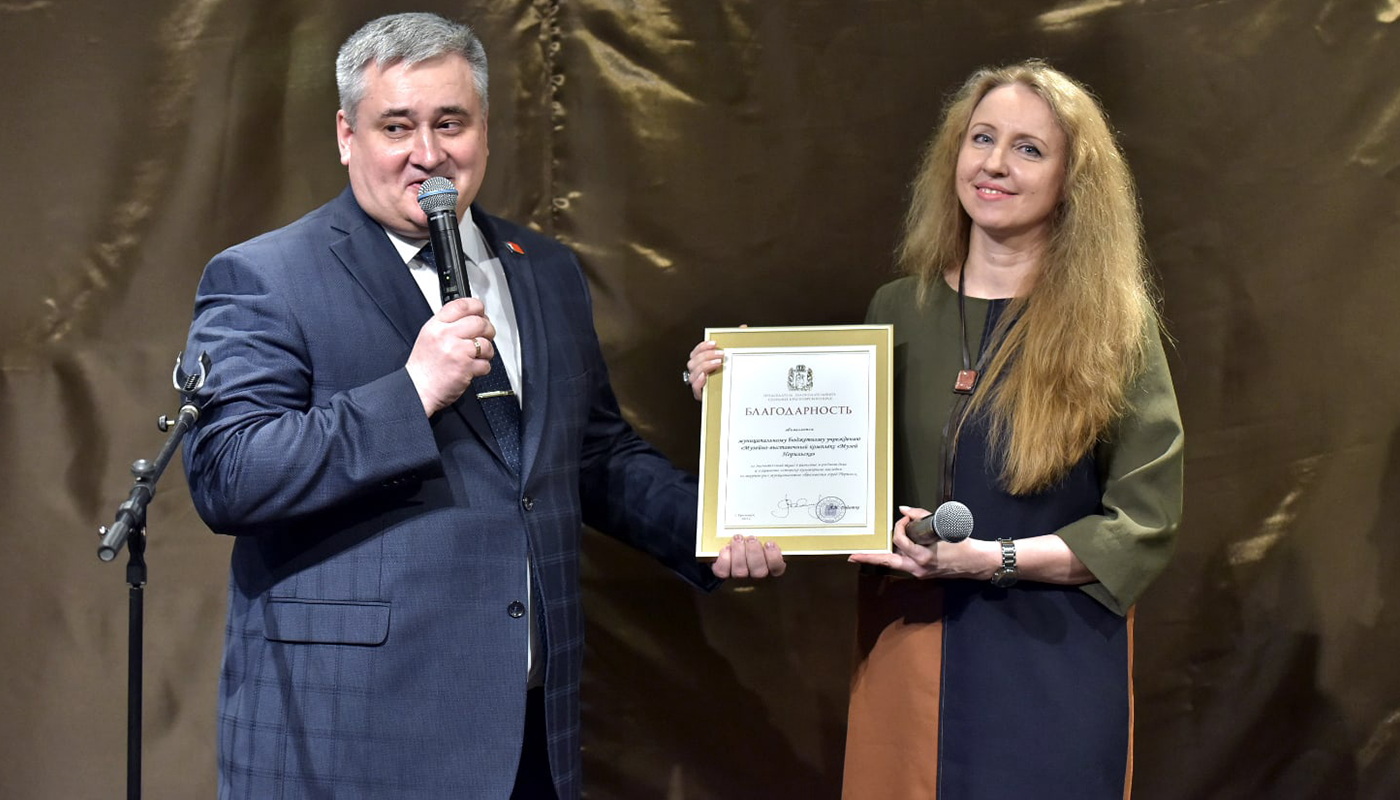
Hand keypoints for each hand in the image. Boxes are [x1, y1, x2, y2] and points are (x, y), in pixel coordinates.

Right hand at [406, 297, 497, 415]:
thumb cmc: (424, 366)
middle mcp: (446, 335)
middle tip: (485, 336)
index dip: (477, 306)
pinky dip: (483, 367)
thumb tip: (470, 316)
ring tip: (478, 355)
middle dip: (487, 329)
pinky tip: (473, 368)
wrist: (418, 389)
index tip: (481, 312)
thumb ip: (447, 324)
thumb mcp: (429, 336)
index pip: (461, 305)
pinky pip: (486, 363)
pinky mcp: (466, 367)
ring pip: (486, 343)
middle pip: (479, 322)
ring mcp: (457, 351)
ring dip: (487, 351)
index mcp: (436, 326)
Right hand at [685, 325, 744, 400]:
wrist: (740, 399)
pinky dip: (699, 382)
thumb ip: (737, 342)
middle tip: (720, 354)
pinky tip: (706, 376)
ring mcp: (700, 385)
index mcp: (703, 364)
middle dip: (705, 355)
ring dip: (704, 366)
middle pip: (693, 362)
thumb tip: (742, 328)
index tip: (714, 343)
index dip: (702, 346)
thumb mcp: (736, 357)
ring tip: (718, 363)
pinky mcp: (702, 396)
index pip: (696, 353)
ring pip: (692, 374)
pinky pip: (695, 389)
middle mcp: (699, 374)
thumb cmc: (735, 376)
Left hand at [711, 535, 785, 578]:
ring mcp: (739, 574)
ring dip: (739, 552)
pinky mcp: (724, 573)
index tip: (769, 543)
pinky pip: (723, 571)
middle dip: (755, 552)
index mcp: (768, 564)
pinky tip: (727, 548)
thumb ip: (765, 535)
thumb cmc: (748, 539)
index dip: (774, 557)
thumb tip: (772, 523)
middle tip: (751, 538)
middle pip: (759, 571)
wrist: (730, 545)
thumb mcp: (760, 535)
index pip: (777, 568)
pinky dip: (725, 558)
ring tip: (738, 539)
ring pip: (741, 571)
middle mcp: (754, 573)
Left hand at [848, 505, 994, 579]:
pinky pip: (906, 564)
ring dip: (886, 554)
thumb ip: (921, 516)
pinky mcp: (923, 574)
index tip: (905, 520)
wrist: (977, 562)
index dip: (899, 527)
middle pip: (888, 562)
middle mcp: (919, 568)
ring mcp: (920, 573)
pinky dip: (900, 554)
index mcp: (923, 557)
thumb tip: (904, 511)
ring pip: (896, 562)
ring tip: (869, 551)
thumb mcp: (943, 526)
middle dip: (870, 558)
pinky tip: (895, 549)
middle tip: (853, 556)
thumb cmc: (963, 544)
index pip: (900, 540)